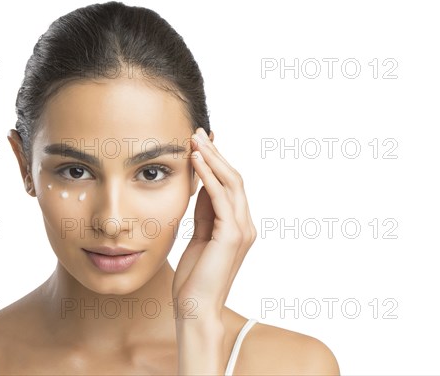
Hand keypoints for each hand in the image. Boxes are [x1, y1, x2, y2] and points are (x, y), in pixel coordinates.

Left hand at [172, 127, 256, 321]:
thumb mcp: (199, 236)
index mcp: (238, 226)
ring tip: (195, 139)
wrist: (195, 308)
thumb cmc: (194, 277)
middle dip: (215, 153)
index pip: (230, 185)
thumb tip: (200, 184)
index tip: (201, 141)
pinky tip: (196, 161)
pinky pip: (221, 198)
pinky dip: (208, 177)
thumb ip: (204, 213)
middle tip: (197, 132)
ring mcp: (242, 230)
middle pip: (234, 178)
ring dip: (212, 158)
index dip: (216, 161)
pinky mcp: (232, 236)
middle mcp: (245, 225)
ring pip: (231, 183)